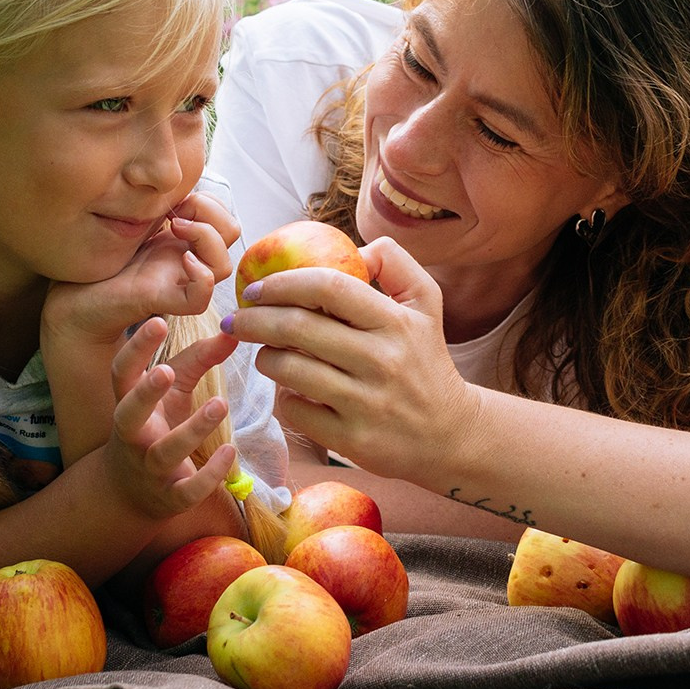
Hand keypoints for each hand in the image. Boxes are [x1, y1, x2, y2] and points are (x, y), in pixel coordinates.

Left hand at [43, 191, 240, 349]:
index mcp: (183, 241)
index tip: (177, 198)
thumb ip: (160, 205)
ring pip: (223, 266)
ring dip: (207, 237)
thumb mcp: (137, 219)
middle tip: (176, 211)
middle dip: (211, 212)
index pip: (224, 218)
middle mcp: (186, 261)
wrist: (73, 292)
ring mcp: (176, 281)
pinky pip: (200, 298)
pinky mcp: (161, 300)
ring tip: (175, 227)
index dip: (210, 202)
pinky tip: (182, 259)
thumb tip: (177, 181)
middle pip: (232, 234)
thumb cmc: (102, 256)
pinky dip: (201, 277)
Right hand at [100, 316, 241, 520]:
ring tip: (220, 404)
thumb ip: (197, 360)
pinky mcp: (170, 498)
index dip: (135, 349)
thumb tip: (232, 331)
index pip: (122, 374)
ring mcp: (149, 469)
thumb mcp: (172, 393)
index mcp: (128, 405)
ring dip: (191, 430)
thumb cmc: (154, 428)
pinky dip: (209, 475)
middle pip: (128, 415)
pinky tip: (230, 452)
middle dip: (145, 394)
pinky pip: (187, 490)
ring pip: (164, 452)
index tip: (156, 321)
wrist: (130, 494)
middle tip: (166, 370)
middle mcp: (132, 437)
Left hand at [226, 236, 480, 481]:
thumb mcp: (426, 304)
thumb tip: (354, 248)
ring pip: (289, 370)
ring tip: (266, 355)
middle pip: (298, 328)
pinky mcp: (353, 440)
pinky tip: (288, 391)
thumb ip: (395, 264)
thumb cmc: (427, 361)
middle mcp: (383, 360)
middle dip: (255, 320)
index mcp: (397, 322)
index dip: (284, 282)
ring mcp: (367, 403)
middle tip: (238, 319)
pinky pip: (295, 412)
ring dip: (266, 358)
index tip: (258, 288)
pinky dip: (282, 399)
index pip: (329, 288)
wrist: (451, 433)